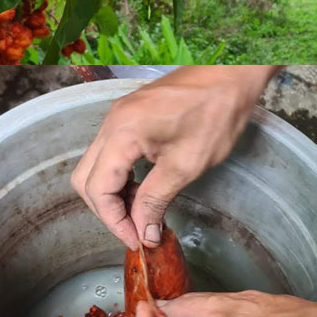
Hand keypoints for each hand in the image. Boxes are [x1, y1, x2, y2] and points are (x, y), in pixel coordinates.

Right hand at [71, 65, 278, 248]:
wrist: (230, 76)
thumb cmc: (215, 113)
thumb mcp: (186, 165)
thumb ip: (156, 200)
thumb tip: (143, 231)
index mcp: (122, 133)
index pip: (98, 189)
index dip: (114, 221)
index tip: (137, 240)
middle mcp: (112, 123)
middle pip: (86, 179)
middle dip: (107, 210)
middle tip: (136, 229)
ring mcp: (117, 117)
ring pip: (95, 167)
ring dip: (113, 194)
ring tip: (143, 211)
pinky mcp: (128, 116)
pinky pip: (109, 153)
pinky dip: (120, 176)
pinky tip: (144, 188)